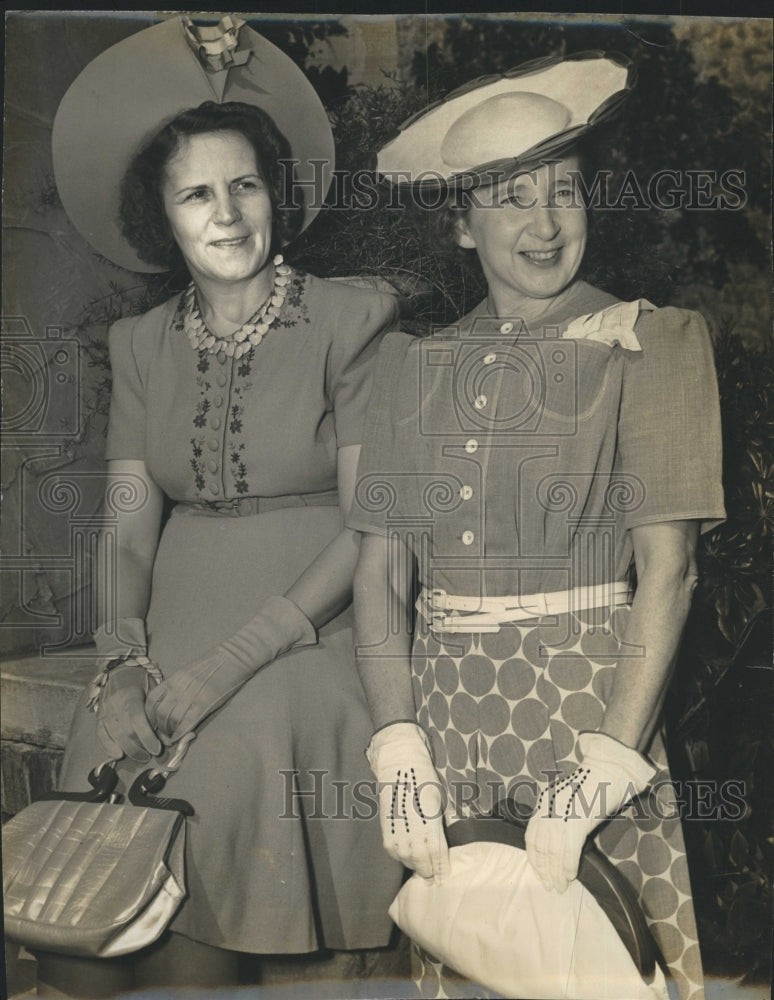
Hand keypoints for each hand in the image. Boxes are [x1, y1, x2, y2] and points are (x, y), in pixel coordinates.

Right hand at [96, 662, 161, 762]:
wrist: (119, 669)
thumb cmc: (141, 680)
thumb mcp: (153, 689)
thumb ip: (157, 710)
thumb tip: (166, 734)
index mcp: (130, 694)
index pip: (137, 719)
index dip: (147, 737)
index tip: (157, 749)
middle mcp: (115, 704)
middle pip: (126, 731)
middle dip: (140, 747)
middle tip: (151, 755)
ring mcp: (105, 711)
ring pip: (114, 736)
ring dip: (128, 750)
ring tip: (141, 757)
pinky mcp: (99, 717)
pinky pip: (101, 735)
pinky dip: (108, 747)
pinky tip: (117, 755)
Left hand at [146, 595, 315, 741]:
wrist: (235, 656)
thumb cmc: (215, 662)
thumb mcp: (190, 671)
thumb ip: (179, 685)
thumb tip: (170, 702)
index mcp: (175, 678)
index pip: (152, 701)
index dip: (149, 716)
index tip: (153, 723)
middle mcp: (179, 688)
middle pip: (159, 714)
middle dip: (158, 728)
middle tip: (163, 734)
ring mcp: (191, 696)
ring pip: (171, 721)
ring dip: (169, 732)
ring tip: (173, 736)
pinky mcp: (204, 704)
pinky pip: (186, 724)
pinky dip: (180, 734)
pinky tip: (180, 738)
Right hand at [366, 722, 449, 883]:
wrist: (399, 767)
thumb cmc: (425, 781)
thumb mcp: (440, 802)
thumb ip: (441, 826)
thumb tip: (444, 841)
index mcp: (431, 827)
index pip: (438, 858)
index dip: (441, 870)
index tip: (445, 878)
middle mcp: (413, 835)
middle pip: (422, 865)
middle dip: (429, 872)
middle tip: (433, 879)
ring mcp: (398, 835)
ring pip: (407, 862)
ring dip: (415, 866)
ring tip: (422, 869)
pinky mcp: (386, 832)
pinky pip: (395, 853)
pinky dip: (402, 857)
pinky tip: (408, 856)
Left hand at [525, 731, 654, 892]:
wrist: (610, 770)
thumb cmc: (593, 786)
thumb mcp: (567, 800)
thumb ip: (558, 817)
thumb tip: (557, 846)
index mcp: (544, 802)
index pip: (531, 836)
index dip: (534, 858)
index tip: (540, 873)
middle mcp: (548, 808)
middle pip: (541, 847)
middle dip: (544, 870)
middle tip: (549, 886)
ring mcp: (561, 814)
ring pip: (553, 851)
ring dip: (556, 873)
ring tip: (560, 887)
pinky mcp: (577, 820)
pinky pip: (569, 849)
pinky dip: (569, 866)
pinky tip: (571, 877)